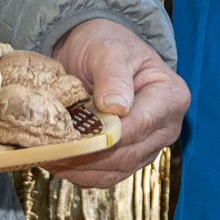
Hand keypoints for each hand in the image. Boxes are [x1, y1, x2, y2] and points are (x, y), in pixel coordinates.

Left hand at [50, 16, 188, 188]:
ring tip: (49, 158)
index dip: (107, 137)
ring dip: (80, 170)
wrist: (96, 51)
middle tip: (52, 152)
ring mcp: (148, 145)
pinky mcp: (129, 157)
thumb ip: (114, 76)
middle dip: (88, 157)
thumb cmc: (106, 43)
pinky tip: (57, 163)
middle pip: (128, 154)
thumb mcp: (109, 50)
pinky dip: (80, 174)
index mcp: (170, 96)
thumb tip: (116, 108)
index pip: (140, 125)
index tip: (74, 139)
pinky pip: (106, 175)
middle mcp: (165, 126)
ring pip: (116, 171)